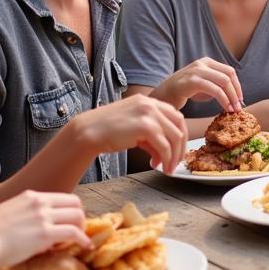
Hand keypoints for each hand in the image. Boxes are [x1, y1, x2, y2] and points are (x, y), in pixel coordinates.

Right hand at [0, 190, 88, 267]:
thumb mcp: (8, 215)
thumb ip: (24, 217)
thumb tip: (32, 230)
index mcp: (30, 197)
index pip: (62, 197)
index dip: (70, 210)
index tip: (70, 221)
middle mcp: (40, 203)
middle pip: (75, 203)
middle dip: (79, 216)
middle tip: (78, 230)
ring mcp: (43, 217)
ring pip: (77, 216)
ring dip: (82, 228)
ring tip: (81, 239)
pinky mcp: (45, 234)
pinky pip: (74, 233)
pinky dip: (82, 239)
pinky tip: (85, 246)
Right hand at [71, 94, 186, 172]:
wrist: (88, 131)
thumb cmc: (108, 131)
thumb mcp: (134, 128)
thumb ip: (151, 137)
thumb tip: (163, 154)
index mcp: (149, 101)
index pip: (176, 116)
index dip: (180, 135)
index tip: (177, 151)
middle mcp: (151, 104)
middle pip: (179, 125)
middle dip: (181, 147)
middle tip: (176, 162)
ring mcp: (149, 113)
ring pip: (174, 137)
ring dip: (174, 156)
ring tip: (167, 168)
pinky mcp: (145, 126)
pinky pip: (164, 146)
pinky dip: (165, 158)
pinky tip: (157, 165)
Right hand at [150, 58, 242, 112]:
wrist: (161, 95)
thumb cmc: (183, 92)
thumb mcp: (202, 84)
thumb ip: (216, 85)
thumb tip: (235, 97)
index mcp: (207, 62)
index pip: (229, 71)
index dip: (238, 86)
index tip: (240, 100)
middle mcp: (202, 63)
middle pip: (229, 75)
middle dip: (236, 92)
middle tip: (239, 107)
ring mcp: (196, 71)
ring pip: (223, 82)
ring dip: (231, 97)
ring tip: (233, 110)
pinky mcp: (192, 81)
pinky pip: (214, 89)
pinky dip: (223, 100)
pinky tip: (225, 109)